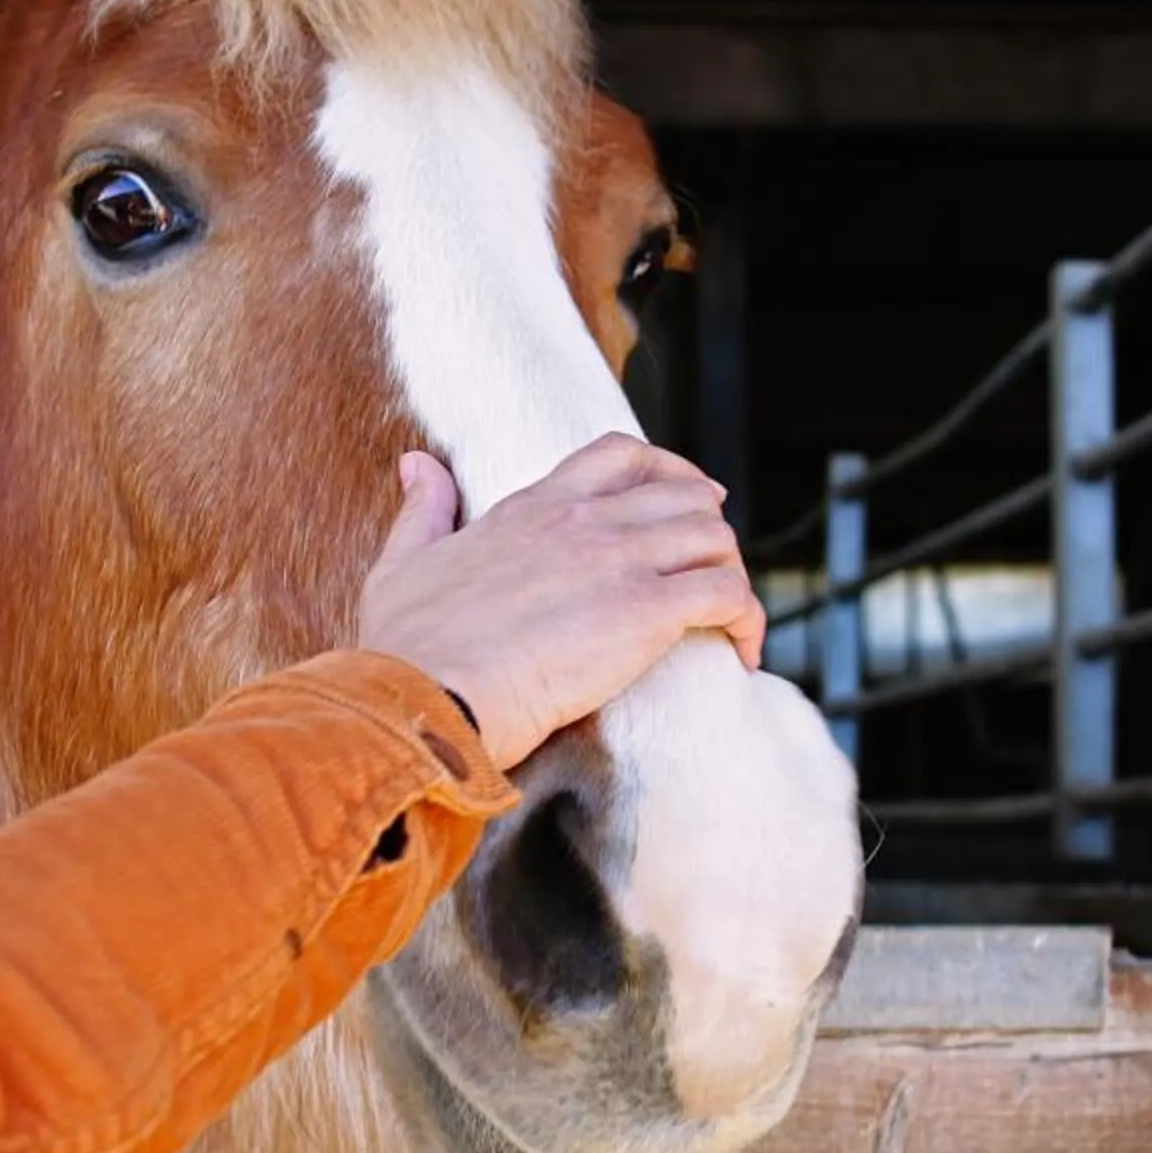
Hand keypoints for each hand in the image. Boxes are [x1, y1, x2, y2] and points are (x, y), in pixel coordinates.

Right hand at [355, 434, 765, 770]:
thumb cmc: (406, 646)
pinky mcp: (645, 611)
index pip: (618, 456)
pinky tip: (743, 651)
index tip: (686, 500)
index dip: (665, 472)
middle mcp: (583, 520)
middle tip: (717, 568)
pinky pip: (729, 595)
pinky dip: (748, 618)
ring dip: (733, 574)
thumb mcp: (403, 561)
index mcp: (533, 506)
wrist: (424, 696)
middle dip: (711, 526)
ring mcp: (618, 560)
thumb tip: (418, 464)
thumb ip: (423, 508)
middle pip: (684, 493)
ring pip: (715, 537)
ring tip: (731, 618)